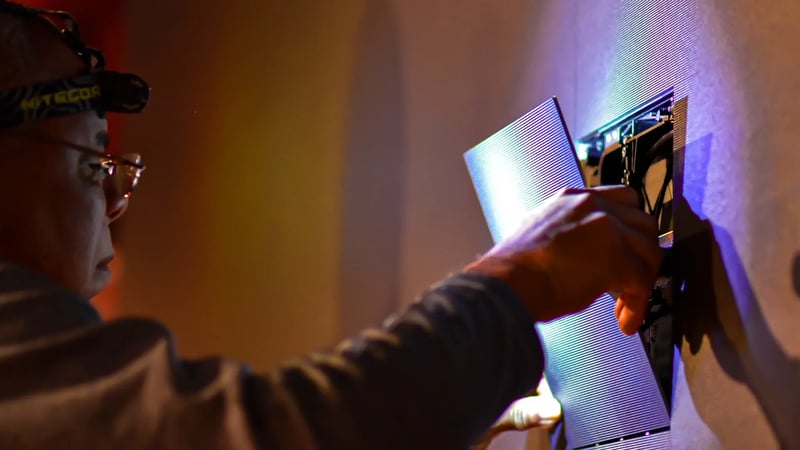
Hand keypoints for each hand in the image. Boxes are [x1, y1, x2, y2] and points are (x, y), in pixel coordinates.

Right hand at [467, 186, 660, 334]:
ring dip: (643, 282)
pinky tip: (624, 320)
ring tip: (626, 306)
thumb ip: (571, 234)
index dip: (631, 227)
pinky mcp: (616, 257)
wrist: (506, 284)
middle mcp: (592, 206)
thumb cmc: (513, 272)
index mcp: (572, 198)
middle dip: (643, 254)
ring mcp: (607, 228)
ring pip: (649, 252)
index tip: (631, 247)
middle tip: (633, 279)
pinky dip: (637, 305)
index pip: (622, 199)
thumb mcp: (541, 234)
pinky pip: (641, 282)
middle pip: (643, 223)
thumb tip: (588, 254)